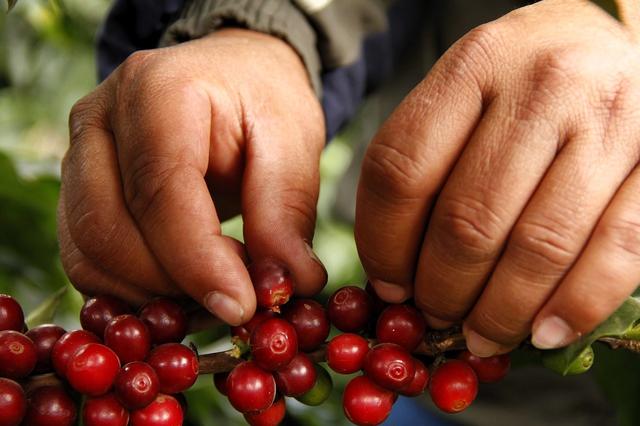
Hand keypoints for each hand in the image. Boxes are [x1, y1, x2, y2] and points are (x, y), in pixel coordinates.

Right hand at [58, 29, 326, 325]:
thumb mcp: (292, 142)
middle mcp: (99, 119)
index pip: (160, 192)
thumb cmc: (262, 101)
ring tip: (217, 286)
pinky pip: (87, 261)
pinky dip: (133, 291)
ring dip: (152, 294)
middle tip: (238, 296)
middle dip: (174, 284)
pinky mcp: (77, 191)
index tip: (242, 306)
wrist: (230, 75)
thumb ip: (285, 212)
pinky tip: (185, 286)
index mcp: (157, 91)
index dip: (198, 262)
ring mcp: (78, 155)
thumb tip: (289, 285)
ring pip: (89, 255)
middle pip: (108, 229)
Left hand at [355, 0, 639, 354]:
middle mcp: (544, 86)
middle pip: (468, 220)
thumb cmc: (516, 84)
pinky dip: (573, 307)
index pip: (402, 172)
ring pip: (538, 247)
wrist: (603, 40)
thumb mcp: (458, 96)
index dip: (384, 245)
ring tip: (479, 335)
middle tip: (434, 315)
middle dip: (442, 290)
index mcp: (473, 66)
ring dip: (500, 311)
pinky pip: (616, 251)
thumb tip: (394, 274)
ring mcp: (610, 121)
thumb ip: (422, 166)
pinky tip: (542, 332)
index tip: (388, 285)